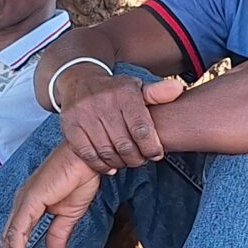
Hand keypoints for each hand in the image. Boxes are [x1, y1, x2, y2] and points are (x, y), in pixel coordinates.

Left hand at [0, 142, 104, 247]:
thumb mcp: (69, 215)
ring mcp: (24, 202)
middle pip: (8, 242)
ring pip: (11, 239)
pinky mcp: (31, 200)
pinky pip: (19, 230)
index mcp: (29, 207)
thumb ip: (58, 235)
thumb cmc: (79, 178)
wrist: (88, 159)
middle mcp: (21, 205)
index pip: (16, 239)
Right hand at [56, 69, 185, 173]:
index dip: (151, 147)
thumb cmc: (114, 90)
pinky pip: (88, 154)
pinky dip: (101, 165)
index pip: (141, 129)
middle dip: (137, 158)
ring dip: (120, 163)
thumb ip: (157, 93)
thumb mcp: (136, 88)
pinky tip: (110, 166)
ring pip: (107, 152)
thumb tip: (177, 90)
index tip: (156, 154)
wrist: (79, 81)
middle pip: (125, 145)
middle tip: (141, 160)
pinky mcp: (70, 127)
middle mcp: (102, 103)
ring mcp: (84, 115)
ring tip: (126, 162)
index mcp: (124, 94)